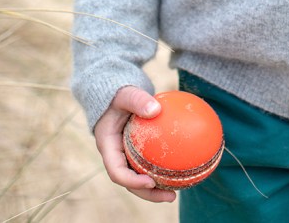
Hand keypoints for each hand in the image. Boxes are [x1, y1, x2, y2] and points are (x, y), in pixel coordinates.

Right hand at [94, 85, 176, 202]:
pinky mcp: (136, 153)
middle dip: (149, 193)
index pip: (117, 171)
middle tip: (171, 196)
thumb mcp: (126, 94)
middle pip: (130, 182)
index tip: (150, 181)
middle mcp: (116, 156)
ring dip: (156, 187)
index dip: (132, 180)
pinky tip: (180, 171)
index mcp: (108, 147)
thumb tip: (156, 109)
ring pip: (139, 177)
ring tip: (177, 192)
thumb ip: (138, 100)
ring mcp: (125, 156)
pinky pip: (148, 164)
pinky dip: (161, 170)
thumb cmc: (119, 94)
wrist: (116, 95)